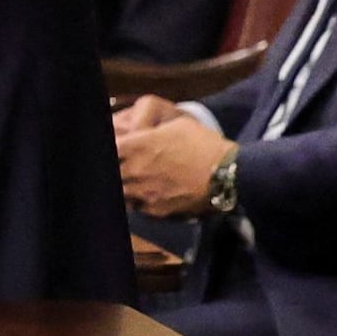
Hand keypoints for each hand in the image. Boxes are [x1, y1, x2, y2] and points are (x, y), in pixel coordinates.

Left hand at [116, 100, 226, 217]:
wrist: (229, 172)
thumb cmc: (202, 143)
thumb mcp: (174, 125)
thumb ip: (148, 132)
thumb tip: (135, 135)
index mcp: (136, 145)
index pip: (107, 148)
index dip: (108, 149)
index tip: (113, 150)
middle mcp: (135, 170)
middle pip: (110, 173)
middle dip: (113, 169)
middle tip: (121, 168)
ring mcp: (145, 192)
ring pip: (121, 192)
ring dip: (124, 186)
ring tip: (131, 183)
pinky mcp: (157, 209)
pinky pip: (138, 207)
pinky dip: (137, 201)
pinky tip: (144, 196)